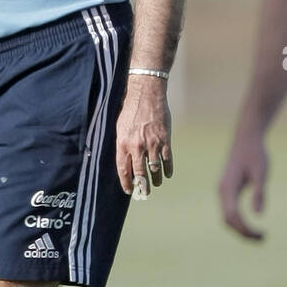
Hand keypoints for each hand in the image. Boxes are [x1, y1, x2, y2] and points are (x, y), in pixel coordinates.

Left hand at [114, 74, 172, 196]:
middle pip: (139, 173)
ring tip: (156, 184)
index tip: (128, 190)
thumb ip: (121, 143)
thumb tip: (123, 160)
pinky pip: (167, 159)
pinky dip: (167, 169)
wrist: (146, 93)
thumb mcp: (119, 126)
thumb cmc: (130, 108)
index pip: (123, 169)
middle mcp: (136, 146)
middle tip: (144, 192)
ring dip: (155, 179)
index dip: (126, 183)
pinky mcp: (164, 139)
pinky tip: (167, 174)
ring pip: (154, 169)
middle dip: (142, 186)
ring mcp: (152, 144)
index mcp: (122, 143)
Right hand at [219, 130, 267, 240]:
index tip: (262, 235)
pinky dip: (239, 222)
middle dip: (243, 233)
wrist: (246, 138)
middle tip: (263, 238)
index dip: (245, 229)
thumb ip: (259, 192)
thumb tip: (259, 215)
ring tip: (260, 236)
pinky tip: (252, 225)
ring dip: (241, 229)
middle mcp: (221, 191)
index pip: (232, 216)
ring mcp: (222, 191)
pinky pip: (229, 211)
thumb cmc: (256, 153)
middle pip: (228, 220)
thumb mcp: (261, 172)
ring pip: (227, 218)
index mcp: (228, 187)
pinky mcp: (227, 190)